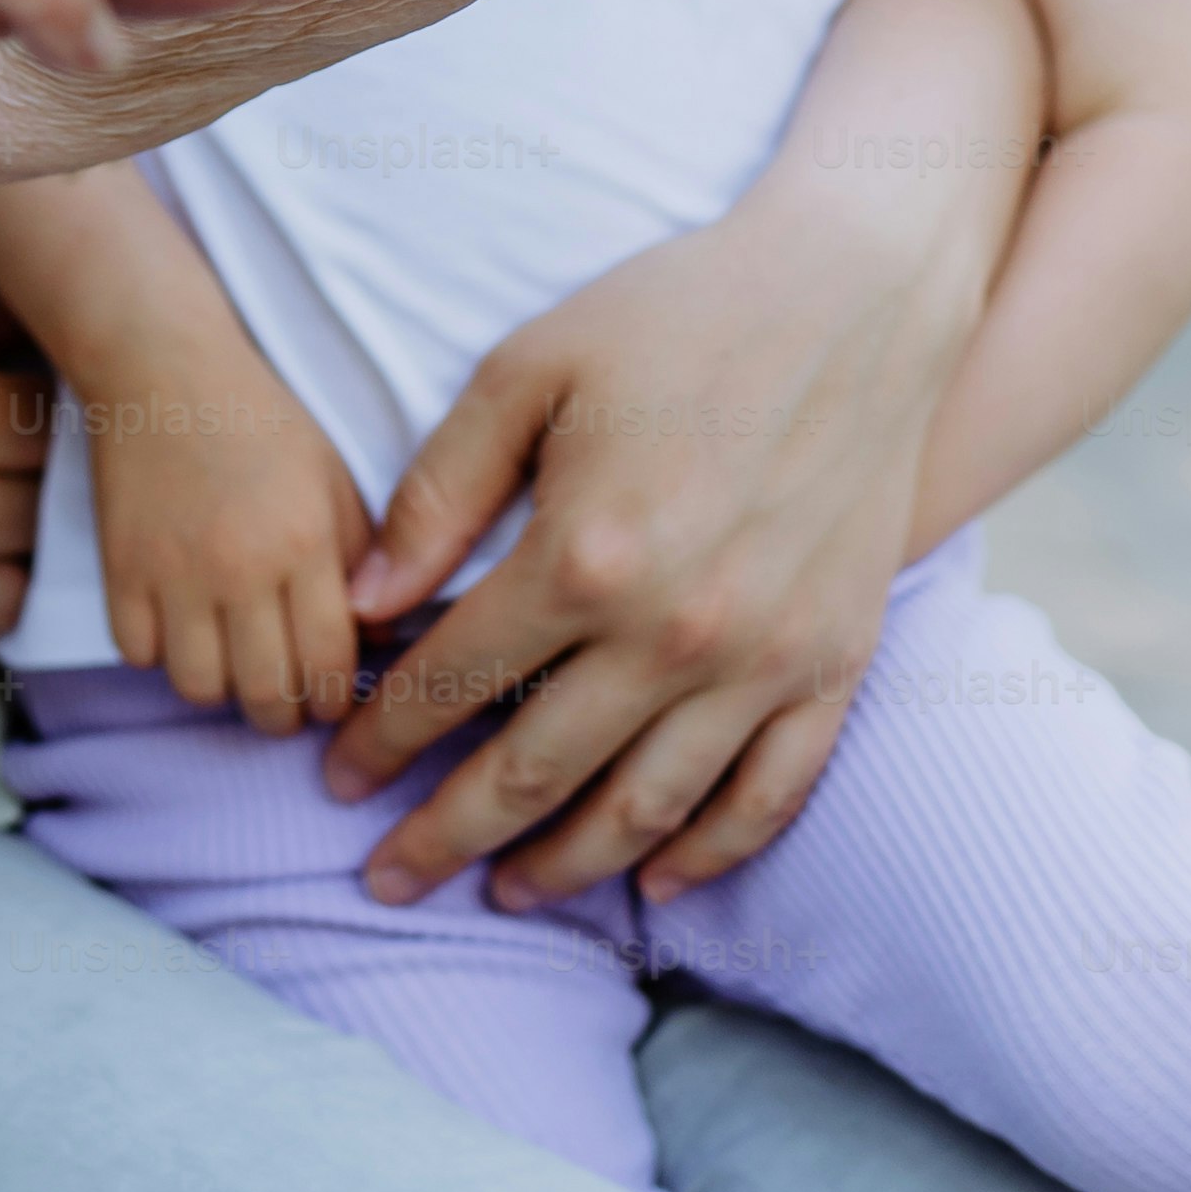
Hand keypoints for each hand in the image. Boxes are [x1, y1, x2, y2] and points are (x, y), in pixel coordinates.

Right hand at [83, 337, 370, 735]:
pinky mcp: (119, 568)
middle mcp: (240, 569)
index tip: (330, 696)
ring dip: (221, 688)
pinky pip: (137, 654)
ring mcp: (173, 573)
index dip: (335, 699)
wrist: (161, 370)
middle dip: (284, 714)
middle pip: (267, 695)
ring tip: (231, 665)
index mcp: (304, 544)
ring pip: (199, 687)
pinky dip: (158, 654)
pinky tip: (178, 628)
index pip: (330, 666)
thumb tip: (373, 641)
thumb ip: (361, 560)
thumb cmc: (261, 422)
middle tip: (286, 698)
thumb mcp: (334, 481)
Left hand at [320, 187, 978, 909]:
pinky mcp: (836, 664)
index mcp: (587, 557)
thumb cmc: (674, 316)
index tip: (336, 778)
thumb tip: (369, 604)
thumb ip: (440, 493)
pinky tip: (653, 883)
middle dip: (445, 835)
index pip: (454, 682)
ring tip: (502, 894)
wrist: (854, 297)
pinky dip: (708, 853)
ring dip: (566, 866)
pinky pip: (769, 795)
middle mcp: (677, 632)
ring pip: (646, 808)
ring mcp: (767, 659)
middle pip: (535, 772)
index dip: (383, 740)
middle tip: (386, 881)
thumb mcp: (528, 370)